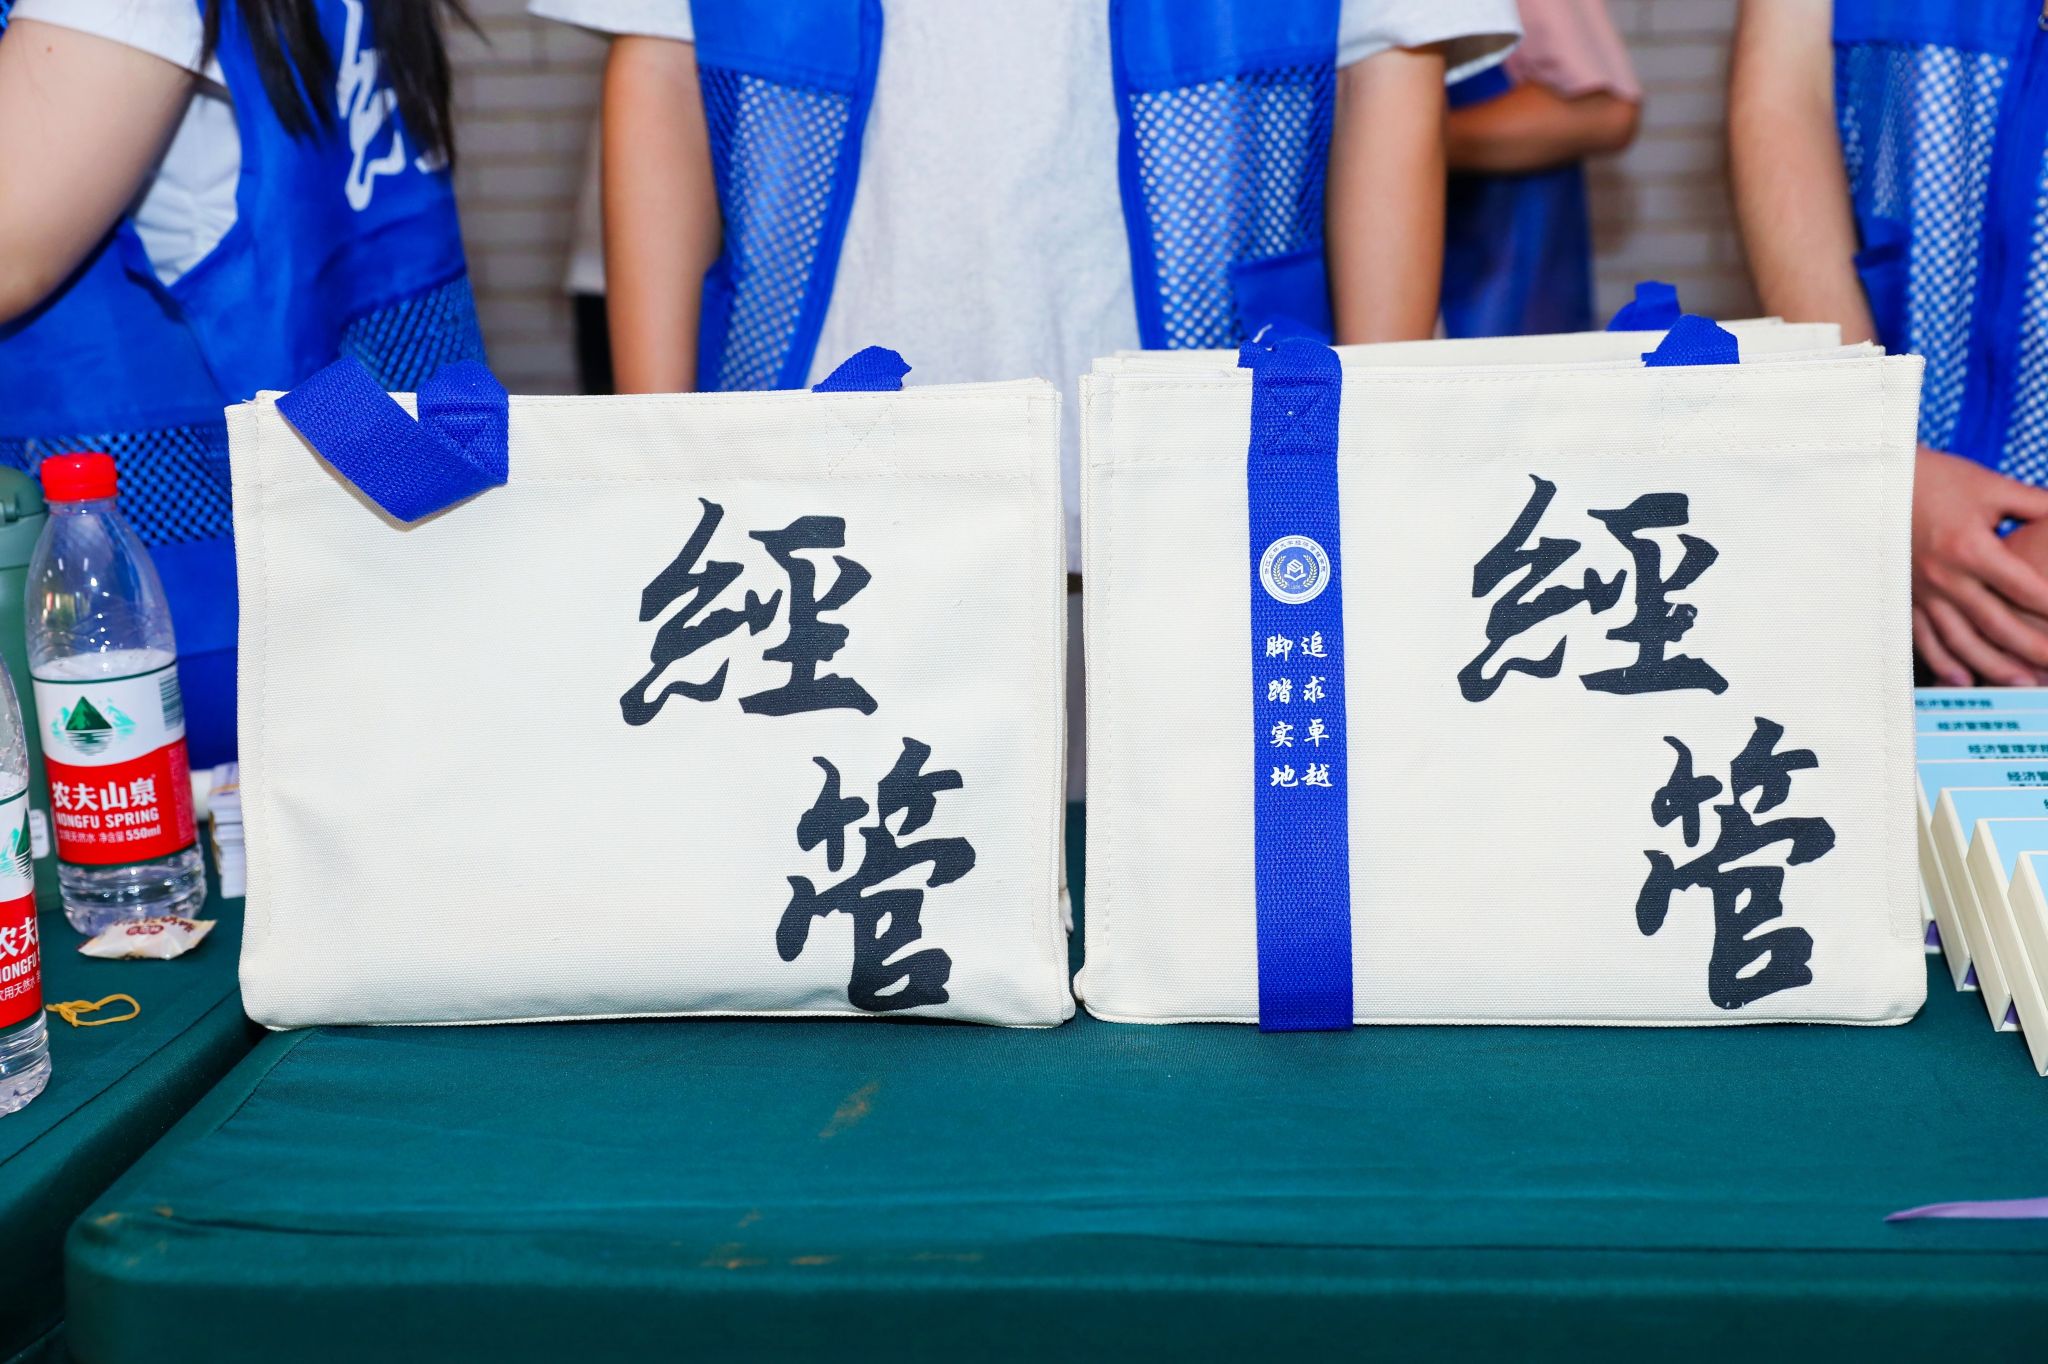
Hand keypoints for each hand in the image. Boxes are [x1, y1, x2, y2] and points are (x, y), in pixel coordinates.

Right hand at [1912, 446, 2047, 685]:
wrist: (1875, 482)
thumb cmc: (1937, 480)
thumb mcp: (1991, 486)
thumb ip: (2037, 505)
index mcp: (1970, 548)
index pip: (2024, 587)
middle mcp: (1945, 577)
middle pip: (1997, 623)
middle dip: (2034, 649)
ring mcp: (1921, 592)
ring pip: (1961, 640)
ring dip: (1994, 666)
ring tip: (2023, 684)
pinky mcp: (1905, 597)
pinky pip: (1923, 637)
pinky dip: (1943, 662)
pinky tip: (1964, 680)